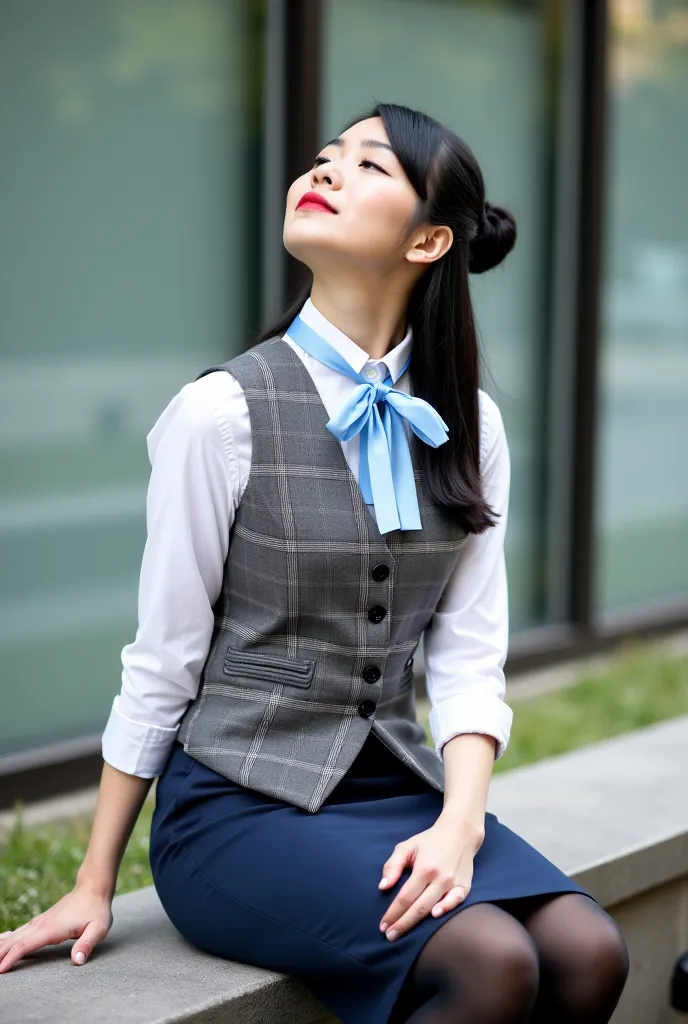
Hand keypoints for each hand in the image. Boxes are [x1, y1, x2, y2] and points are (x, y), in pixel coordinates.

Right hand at [0, 883, 112, 972]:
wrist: (93, 887)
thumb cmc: (97, 910)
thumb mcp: (98, 928)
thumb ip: (87, 944)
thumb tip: (77, 961)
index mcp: (52, 929)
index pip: (25, 945)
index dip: (11, 957)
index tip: (1, 970)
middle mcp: (42, 924)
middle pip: (15, 941)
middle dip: (0, 953)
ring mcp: (41, 921)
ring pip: (15, 935)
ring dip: (2, 946)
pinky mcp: (42, 920)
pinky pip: (21, 931)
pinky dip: (9, 938)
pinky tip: (1, 941)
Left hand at [378, 814, 483, 940]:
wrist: (460, 832)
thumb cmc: (429, 841)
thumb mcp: (407, 847)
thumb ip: (392, 865)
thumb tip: (383, 887)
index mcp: (423, 868)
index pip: (404, 897)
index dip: (393, 913)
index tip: (382, 925)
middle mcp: (439, 878)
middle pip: (418, 908)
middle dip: (402, 924)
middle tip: (389, 936)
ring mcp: (453, 883)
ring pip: (433, 909)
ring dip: (417, 924)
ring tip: (403, 933)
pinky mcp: (464, 886)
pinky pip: (455, 903)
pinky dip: (446, 910)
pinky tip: (435, 917)